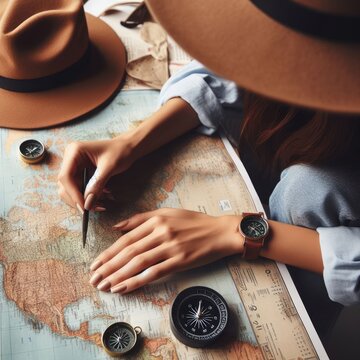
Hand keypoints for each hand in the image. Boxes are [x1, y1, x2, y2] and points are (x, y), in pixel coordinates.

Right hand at [57, 135, 134, 211]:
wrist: (128, 147)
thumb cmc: (120, 151)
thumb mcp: (110, 167)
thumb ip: (97, 185)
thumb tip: (87, 204)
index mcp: (74, 151)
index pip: (65, 177)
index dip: (73, 194)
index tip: (84, 207)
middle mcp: (71, 159)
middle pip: (65, 186)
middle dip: (79, 199)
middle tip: (95, 208)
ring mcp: (75, 166)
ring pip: (73, 190)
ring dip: (86, 199)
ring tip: (103, 203)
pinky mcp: (81, 173)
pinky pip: (81, 189)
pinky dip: (91, 196)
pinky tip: (104, 196)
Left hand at [89, 209, 243, 292]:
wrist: (220, 232)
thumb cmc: (193, 222)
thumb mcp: (167, 212)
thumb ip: (141, 219)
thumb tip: (117, 227)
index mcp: (156, 220)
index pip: (126, 239)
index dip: (108, 253)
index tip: (95, 264)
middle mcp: (161, 233)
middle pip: (129, 252)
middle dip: (108, 267)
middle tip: (94, 279)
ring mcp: (171, 248)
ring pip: (138, 263)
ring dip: (119, 276)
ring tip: (105, 286)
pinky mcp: (180, 261)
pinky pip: (154, 273)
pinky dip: (137, 281)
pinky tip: (125, 288)